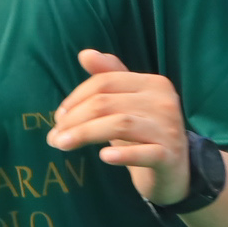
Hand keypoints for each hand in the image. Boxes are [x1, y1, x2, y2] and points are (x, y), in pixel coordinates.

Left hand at [47, 47, 193, 206]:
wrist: (174, 173)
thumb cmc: (144, 135)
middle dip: (74, 119)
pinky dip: (123, 154)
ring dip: (85, 134)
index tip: (58, 118)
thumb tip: (85, 54)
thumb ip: (108, 78)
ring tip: (62, 145)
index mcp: (153, 83)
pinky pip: (144, 152)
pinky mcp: (170, 156)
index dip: (75, 98)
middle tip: (54, 137)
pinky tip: (104, 157)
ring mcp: (169, 129)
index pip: (105, 81)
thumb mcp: (126, 105)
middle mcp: (164, 101)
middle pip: (107, 102)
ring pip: (120, 124)